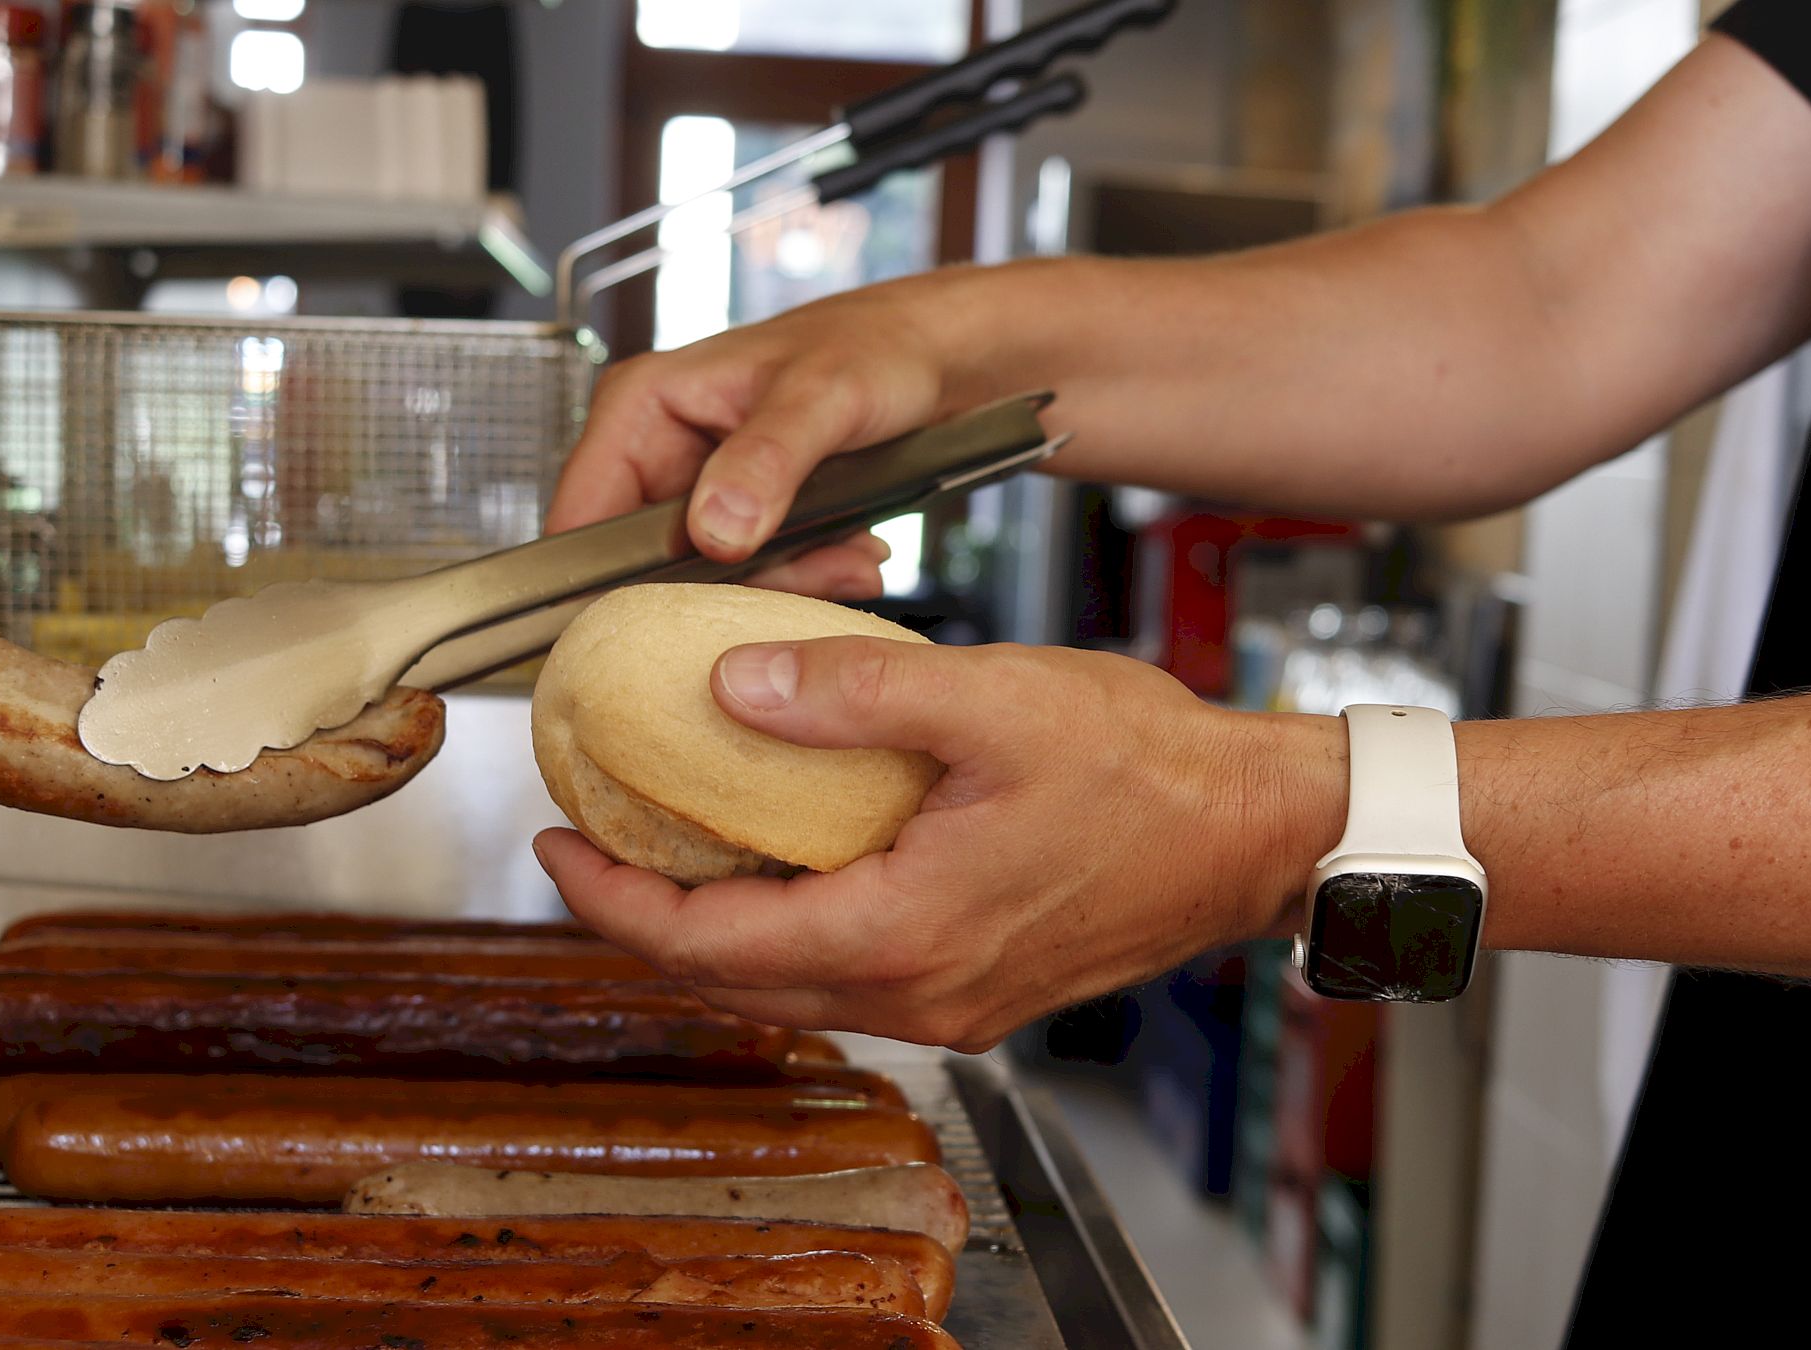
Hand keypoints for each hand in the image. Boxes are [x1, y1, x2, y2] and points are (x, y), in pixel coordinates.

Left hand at [533, 636, 1342, 1050]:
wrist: (1253, 834)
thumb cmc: (1149, 771)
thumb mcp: (990, 700)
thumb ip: (853, 688)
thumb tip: (732, 683)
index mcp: (902, 932)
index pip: (705, 945)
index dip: (610, 899)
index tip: (557, 841)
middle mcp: (916, 994)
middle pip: (729, 984)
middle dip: (641, 922)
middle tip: (591, 842)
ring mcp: (949, 1005)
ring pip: (785, 989)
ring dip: (711, 932)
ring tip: (665, 847)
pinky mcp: (975, 993)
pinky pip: (844, 979)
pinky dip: (783, 932)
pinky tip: (775, 864)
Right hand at [546, 276, 990, 599]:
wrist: (933, 354)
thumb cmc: (874, 347)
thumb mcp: (821, 397)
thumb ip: (765, 462)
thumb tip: (714, 532)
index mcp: (641, 407)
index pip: (581, 520)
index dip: (607, 587)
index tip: (667, 629)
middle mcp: (657, 452)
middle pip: (646, 568)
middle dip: (730, 588)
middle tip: (811, 573)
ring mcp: (698, 490)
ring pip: (706, 583)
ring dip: (782, 582)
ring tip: (844, 555)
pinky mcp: (742, 519)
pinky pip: (752, 577)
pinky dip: (804, 576)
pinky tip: (849, 552)